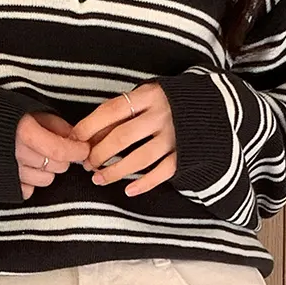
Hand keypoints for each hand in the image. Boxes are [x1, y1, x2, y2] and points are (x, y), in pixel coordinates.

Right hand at [16, 109, 88, 197]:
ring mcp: (9, 172)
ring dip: (48, 170)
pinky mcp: (3, 185)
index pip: (60, 149)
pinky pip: (28, 190)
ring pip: (45, 180)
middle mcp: (17, 154)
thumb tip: (74, 135)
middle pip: (57, 166)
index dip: (77, 150)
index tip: (83, 148)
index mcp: (24, 131)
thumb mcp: (27, 108)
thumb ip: (52, 122)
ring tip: (38, 157)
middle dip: (62, 158)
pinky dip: (31, 182)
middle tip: (57, 148)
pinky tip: (26, 169)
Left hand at [76, 83, 177, 197]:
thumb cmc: (167, 103)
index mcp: (148, 95)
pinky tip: (128, 190)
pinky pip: (162, 173)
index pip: (111, 111)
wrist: (210, 108)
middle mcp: (161, 114)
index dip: (89, 127)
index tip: (75, 141)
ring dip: (115, 172)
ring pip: (140, 158)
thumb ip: (121, 111)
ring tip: (99, 179)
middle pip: (122, 137)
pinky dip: (144, 183)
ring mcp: (174, 136)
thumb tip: (87, 134)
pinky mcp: (185, 154)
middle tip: (87, 164)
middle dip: (99, 154)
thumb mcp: (145, 97)